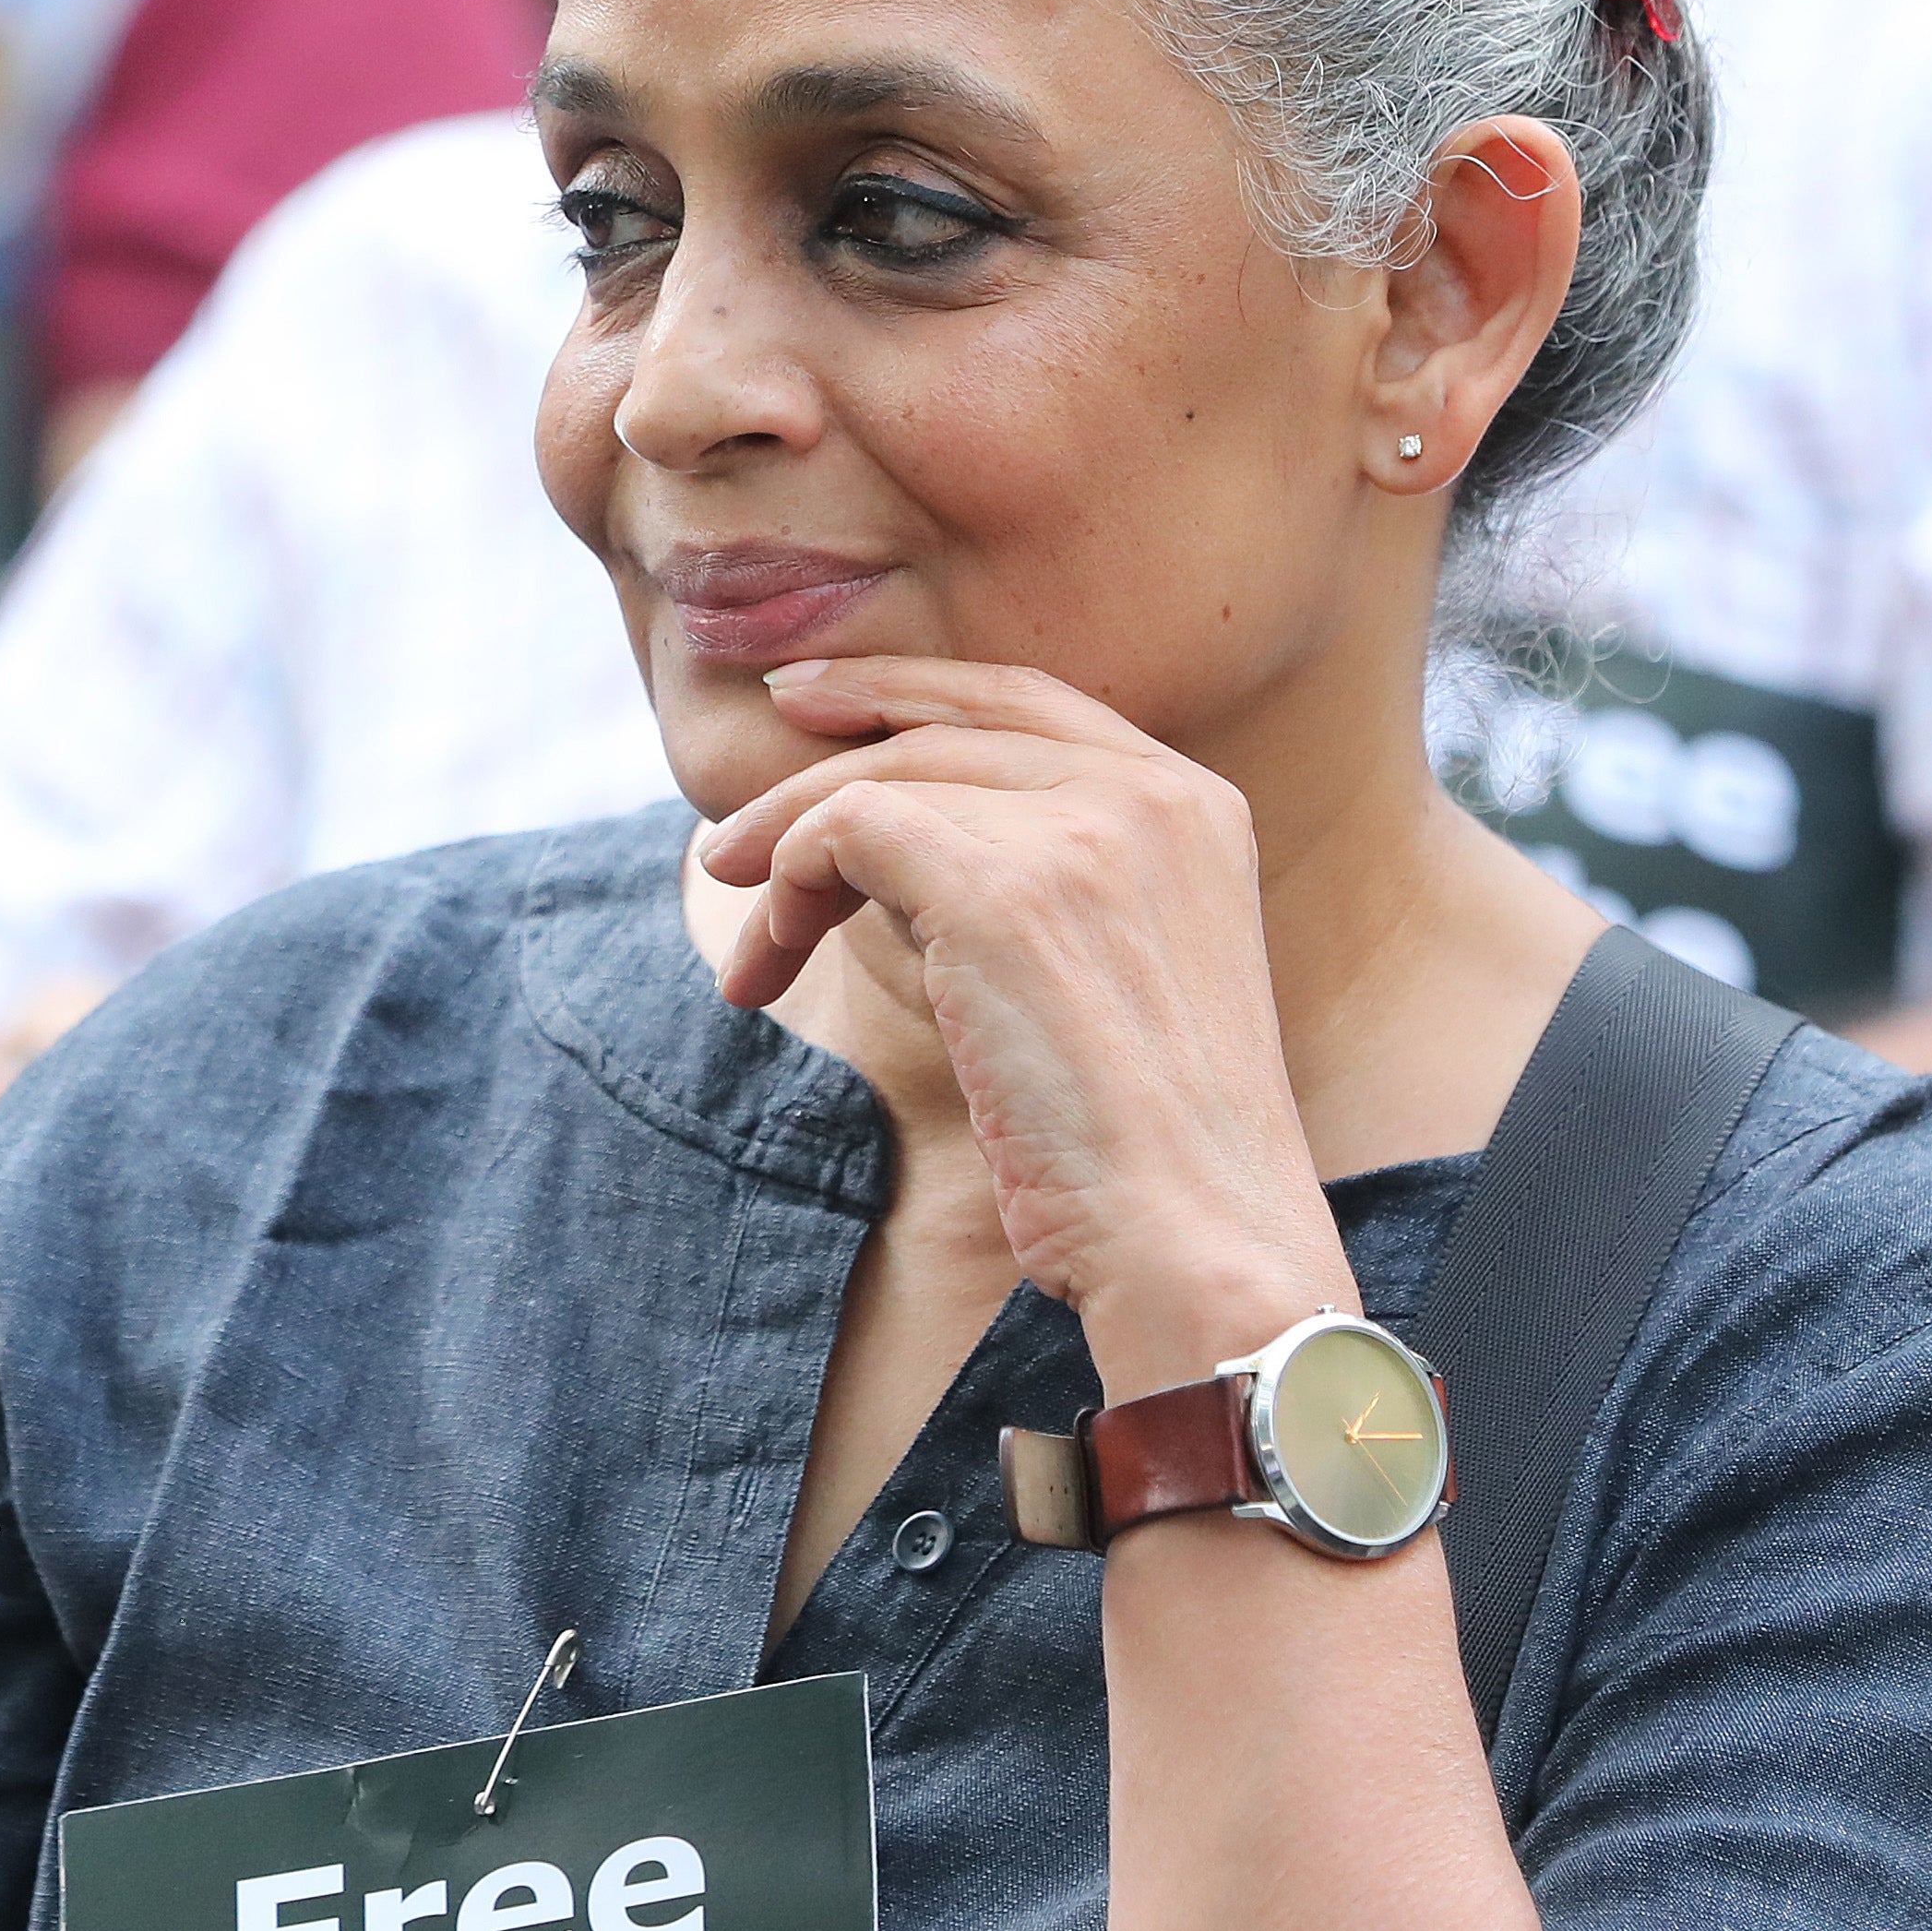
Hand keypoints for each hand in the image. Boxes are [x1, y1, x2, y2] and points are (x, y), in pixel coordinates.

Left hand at [696, 656, 1349, 1391]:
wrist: (1198, 1238)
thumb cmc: (1151, 1157)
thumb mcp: (1124, 981)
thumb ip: (1052, 889)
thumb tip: (895, 850)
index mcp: (1197, 806)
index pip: (1027, 702)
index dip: (909, 692)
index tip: (818, 713)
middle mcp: (1150, 794)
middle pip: (945, 727)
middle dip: (821, 758)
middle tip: (732, 830)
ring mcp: (1081, 831)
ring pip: (881, 782)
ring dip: (785, 857)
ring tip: (749, 957)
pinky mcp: (1002, 889)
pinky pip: (846, 831)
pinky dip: (789, 888)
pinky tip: (769, 961)